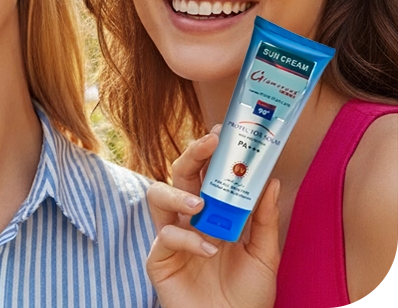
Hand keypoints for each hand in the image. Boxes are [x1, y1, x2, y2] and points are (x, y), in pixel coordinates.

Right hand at [146, 126, 279, 307]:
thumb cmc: (247, 296)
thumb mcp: (265, 254)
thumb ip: (264, 219)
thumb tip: (270, 180)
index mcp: (212, 215)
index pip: (205, 175)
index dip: (210, 153)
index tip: (223, 133)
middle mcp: (187, 220)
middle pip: (178, 176)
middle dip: (191, 155)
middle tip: (209, 144)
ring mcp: (171, 238)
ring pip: (156, 197)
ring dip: (176, 192)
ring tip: (199, 202)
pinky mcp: (159, 259)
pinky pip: (165, 236)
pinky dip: (187, 239)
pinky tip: (208, 250)